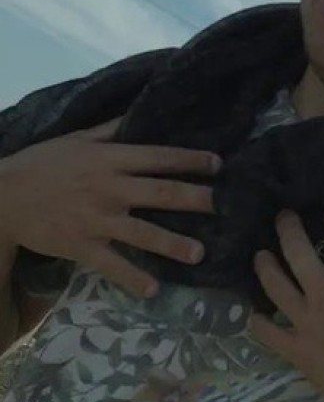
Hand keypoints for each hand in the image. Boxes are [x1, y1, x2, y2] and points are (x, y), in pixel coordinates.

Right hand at [0, 117, 220, 297]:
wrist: (2, 196)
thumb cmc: (44, 164)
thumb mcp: (78, 139)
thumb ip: (113, 129)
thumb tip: (143, 111)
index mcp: (110, 159)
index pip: (159, 157)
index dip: (190, 160)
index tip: (219, 164)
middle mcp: (109, 188)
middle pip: (161, 193)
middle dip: (196, 199)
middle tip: (223, 207)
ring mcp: (96, 219)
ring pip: (143, 232)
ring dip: (173, 244)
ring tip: (200, 254)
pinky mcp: (81, 246)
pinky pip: (111, 265)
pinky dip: (132, 278)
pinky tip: (153, 290)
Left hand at [248, 205, 323, 401]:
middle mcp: (323, 292)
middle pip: (298, 253)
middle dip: (289, 230)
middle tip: (283, 216)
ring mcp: (305, 321)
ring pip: (276, 288)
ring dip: (266, 268)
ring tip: (260, 255)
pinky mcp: (297, 349)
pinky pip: (269, 334)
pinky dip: (258, 324)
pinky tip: (252, 316)